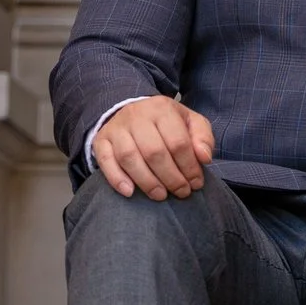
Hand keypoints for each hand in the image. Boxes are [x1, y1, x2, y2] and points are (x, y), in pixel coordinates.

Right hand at [94, 96, 214, 200]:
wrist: (133, 111)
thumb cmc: (167, 123)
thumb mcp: (191, 122)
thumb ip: (203, 138)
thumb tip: (204, 158)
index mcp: (162, 109)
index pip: (178, 142)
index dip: (189, 166)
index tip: (196, 183)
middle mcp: (136, 116)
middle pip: (154, 152)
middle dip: (171, 177)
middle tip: (181, 192)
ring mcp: (116, 128)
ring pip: (129, 158)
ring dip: (147, 182)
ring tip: (161, 195)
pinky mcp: (100, 140)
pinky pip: (105, 160)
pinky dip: (116, 178)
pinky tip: (130, 192)